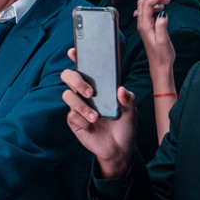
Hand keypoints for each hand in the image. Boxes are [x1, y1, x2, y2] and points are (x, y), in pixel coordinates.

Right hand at [61, 52, 136, 177]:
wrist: (120, 148)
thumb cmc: (125, 125)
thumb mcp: (132, 111)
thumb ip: (128, 99)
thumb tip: (121, 90)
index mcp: (98, 85)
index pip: (85, 67)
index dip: (77, 57)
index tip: (74, 51)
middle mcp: (84, 92)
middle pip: (68, 76)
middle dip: (77, 81)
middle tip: (90, 92)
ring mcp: (77, 106)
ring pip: (67, 96)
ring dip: (82, 106)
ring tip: (96, 118)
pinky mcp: (74, 120)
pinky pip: (71, 115)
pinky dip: (82, 121)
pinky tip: (92, 127)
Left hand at [134, 0, 174, 73]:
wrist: (159, 65)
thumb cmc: (162, 56)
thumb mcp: (163, 41)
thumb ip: (161, 27)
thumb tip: (162, 14)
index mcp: (144, 26)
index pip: (145, 5)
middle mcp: (142, 24)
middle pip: (143, 3)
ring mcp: (144, 25)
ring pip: (145, 6)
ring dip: (155, 0)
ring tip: (167, 0)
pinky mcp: (148, 27)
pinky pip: (148, 12)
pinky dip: (155, 6)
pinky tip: (162, 7)